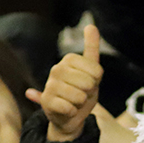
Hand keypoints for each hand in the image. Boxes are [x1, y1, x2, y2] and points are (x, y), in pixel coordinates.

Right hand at [30, 24, 103, 140]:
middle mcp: (57, 69)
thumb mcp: (92, 72)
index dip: (97, 81)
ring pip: (79, 96)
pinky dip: (72, 112)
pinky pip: (69, 108)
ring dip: (81, 103)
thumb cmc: (82, 93)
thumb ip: (91, 49)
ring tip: (74, 102)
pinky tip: (67, 110)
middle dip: (89, 93)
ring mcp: (50, 85)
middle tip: (81, 94)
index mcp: (68, 60)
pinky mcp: (46, 102)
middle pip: (88, 83)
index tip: (90, 83)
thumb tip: (91, 25)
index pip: (96, 70)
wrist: (70, 117)